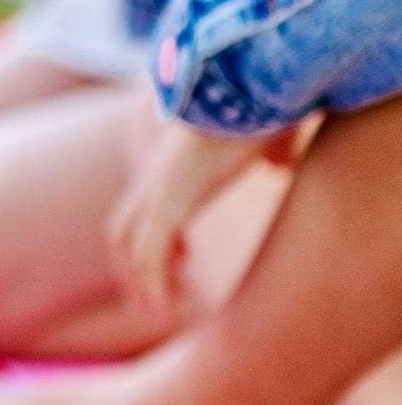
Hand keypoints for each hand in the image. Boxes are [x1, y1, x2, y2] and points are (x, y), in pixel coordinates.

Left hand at [108, 122, 273, 321]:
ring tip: (161, 317)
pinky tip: (168, 313)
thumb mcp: (266, 135)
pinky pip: (150, 257)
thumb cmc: (263, 108)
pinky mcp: (169, 203)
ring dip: (142, 286)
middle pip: (121, 231)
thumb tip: (282, 162)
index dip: (151, 239)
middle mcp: (156, 178)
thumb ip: (270, 152)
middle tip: (148, 304)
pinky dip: (154, 288)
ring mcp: (158, 190)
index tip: (180, 263)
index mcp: (172, 164)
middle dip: (131, 270)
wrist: (251, 87)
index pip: (141, 208)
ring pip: (130, 249)